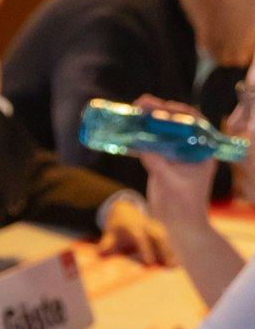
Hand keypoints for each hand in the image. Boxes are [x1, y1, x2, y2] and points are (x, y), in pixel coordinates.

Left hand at [98, 198, 174, 265]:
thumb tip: (99, 253)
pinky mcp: (160, 230)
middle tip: (168, 266)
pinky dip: (172, 250)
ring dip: (170, 251)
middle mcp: (146, 226)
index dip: (145, 250)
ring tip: (175, 266)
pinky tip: (176, 262)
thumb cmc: (117, 226)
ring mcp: (155, 227)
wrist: (124, 211)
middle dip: (164, 251)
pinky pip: (168, 239)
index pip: (141, 239)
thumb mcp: (110, 233)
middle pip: (157, 237)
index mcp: (133, 227)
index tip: (149, 262)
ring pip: (165, 238)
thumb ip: (106, 243)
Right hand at [134, 94, 220, 228]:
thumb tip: (140, 145)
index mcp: (201, 153)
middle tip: (141, 103)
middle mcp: (190, 151)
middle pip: (176, 124)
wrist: (180, 225)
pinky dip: (139, 137)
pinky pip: (150, 144)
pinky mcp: (162, 162)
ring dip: (147, 121)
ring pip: (161, 132)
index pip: (195, 124)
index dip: (179, 112)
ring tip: (132, 110)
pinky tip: (126, 130)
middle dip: (159, 111)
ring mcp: (175, 156)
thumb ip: (156, 163)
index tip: (162, 106)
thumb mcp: (169, 183)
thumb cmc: (182, 206)